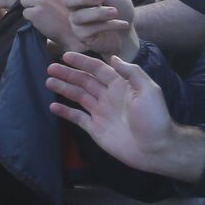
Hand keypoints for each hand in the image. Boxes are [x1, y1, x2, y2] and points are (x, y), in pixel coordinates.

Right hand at [46, 52, 204, 181]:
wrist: (155, 148)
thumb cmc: (154, 118)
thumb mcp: (148, 90)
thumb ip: (131, 72)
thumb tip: (113, 58)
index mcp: (120, 86)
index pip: (98, 69)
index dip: (83, 62)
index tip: (66, 56)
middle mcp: (108, 96)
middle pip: (84, 81)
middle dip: (68, 74)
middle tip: (50, 67)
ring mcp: (101, 113)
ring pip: (78, 97)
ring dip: (64, 88)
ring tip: (48, 81)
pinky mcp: (96, 129)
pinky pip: (77, 118)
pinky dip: (65, 112)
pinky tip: (53, 106)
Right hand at [67, 0, 138, 60]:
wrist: (128, 33)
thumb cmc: (120, 8)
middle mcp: (75, 7)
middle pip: (69, 0)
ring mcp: (77, 22)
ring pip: (80, 16)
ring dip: (99, 13)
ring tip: (115, 12)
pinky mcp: (83, 36)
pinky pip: (91, 30)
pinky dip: (109, 25)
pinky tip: (122, 24)